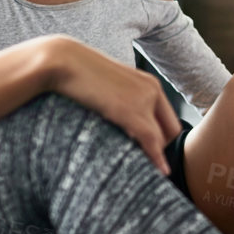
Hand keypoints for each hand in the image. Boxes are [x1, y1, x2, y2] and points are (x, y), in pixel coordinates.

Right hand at [43, 35, 180, 173]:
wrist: (62, 61)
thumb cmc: (77, 75)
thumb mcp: (108, 87)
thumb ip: (122, 101)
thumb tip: (120, 121)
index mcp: (149, 83)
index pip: (168, 118)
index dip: (162, 139)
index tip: (150, 154)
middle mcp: (152, 89)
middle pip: (170, 130)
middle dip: (162, 149)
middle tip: (147, 165)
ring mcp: (144, 99)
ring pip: (162, 139)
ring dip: (156, 156)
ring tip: (145, 171)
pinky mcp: (131, 111)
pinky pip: (151, 141)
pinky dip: (156, 159)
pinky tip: (159, 172)